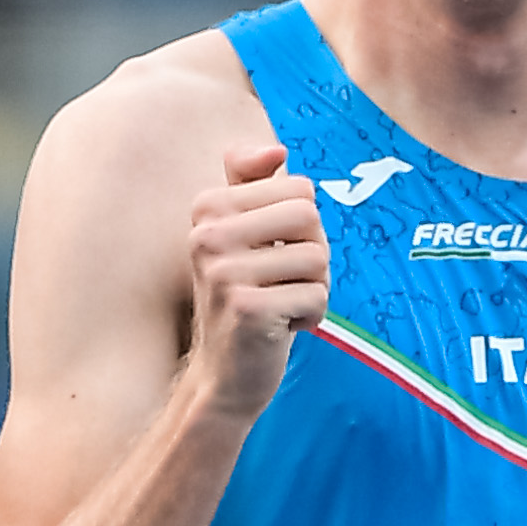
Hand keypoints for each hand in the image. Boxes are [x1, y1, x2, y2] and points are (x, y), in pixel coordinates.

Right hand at [186, 139, 329, 428]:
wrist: (225, 375)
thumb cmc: (246, 297)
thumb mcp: (245, 234)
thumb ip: (253, 184)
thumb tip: (276, 150)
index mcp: (208, 206)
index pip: (298, 188)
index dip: (302, 227)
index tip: (272, 255)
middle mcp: (208, 235)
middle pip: (310, 216)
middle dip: (313, 254)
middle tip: (284, 282)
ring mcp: (224, 273)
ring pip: (318, 258)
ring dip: (314, 287)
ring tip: (281, 305)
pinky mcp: (247, 310)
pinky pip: (317, 295)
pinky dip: (311, 317)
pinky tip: (280, 328)